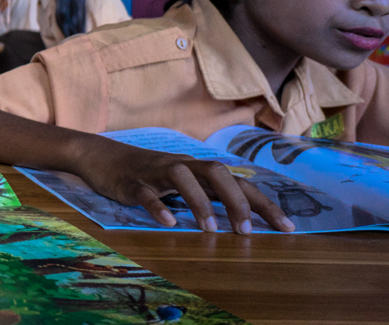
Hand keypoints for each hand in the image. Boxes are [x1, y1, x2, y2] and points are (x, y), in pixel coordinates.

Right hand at [74, 139, 294, 233]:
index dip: (263, 203)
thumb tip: (241, 216)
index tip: (287, 227)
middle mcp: (182, 166)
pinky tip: (168, 223)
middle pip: (216, 172)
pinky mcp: (131, 182)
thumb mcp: (180, 182)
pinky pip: (146, 193)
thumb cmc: (146, 174)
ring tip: (209, 230)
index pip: (238, 182)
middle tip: (248, 231)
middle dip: (236, 200)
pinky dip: (157, 207)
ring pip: (183, 178)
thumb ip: (206, 194)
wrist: (100, 156)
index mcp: (197, 169)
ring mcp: (155, 172)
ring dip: (199, 202)